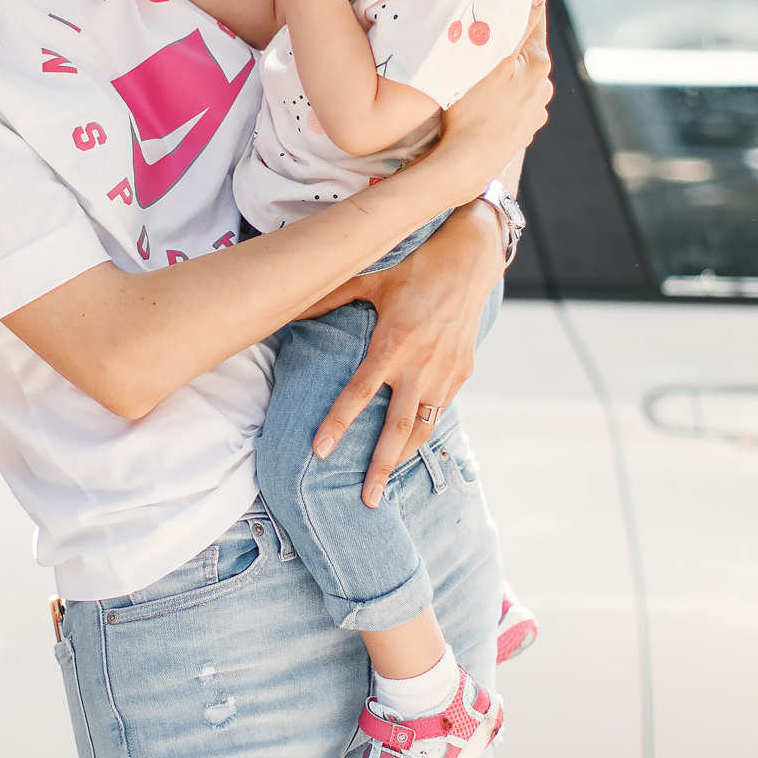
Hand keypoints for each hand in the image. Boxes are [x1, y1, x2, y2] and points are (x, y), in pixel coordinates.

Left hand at [298, 203, 504, 502]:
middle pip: (399, 428)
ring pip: (424, 427)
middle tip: (367, 501)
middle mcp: (422, 363)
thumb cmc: (415, 262)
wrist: (473, 256)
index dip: (339, 423)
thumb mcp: (371, 274)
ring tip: (384, 485)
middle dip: (381, 467)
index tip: (319, 451)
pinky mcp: (463, 372)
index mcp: (395, 340)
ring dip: (404, 458)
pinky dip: (423, 431)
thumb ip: (329, 294)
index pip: (360, 391)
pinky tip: (408, 446)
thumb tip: (284, 303)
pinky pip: (440, 410)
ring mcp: (447, 371)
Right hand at [420, 0, 551, 195]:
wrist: (467, 164)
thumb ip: (517, 27)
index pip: (533, 21)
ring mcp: (535, 112)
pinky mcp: (524, 130)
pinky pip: (514, 103)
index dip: (518, 6)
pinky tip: (485, 102)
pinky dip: (503, 97)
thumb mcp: (490, 61)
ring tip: (480, 74)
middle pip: (525, 52)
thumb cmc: (472, 111)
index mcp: (539, 65)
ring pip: (520, 78)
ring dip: (506, 72)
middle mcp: (543, 88)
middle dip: (507, 43)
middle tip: (480, 39)